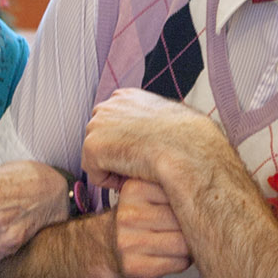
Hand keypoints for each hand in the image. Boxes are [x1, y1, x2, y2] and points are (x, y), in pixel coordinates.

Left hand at [81, 88, 224, 189]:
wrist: (183, 146)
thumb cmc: (184, 137)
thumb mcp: (168, 119)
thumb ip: (151, 122)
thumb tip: (153, 134)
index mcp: (125, 96)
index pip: (111, 122)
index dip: (125, 142)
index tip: (142, 153)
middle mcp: (107, 106)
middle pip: (100, 139)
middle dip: (115, 154)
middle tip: (139, 165)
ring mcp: (97, 125)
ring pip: (98, 158)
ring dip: (114, 168)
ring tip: (138, 171)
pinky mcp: (93, 146)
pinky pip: (97, 174)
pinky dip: (112, 182)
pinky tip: (132, 177)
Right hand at [113, 177, 192, 277]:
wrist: (108, 246)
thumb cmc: (142, 217)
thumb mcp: (151, 192)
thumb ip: (176, 187)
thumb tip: (215, 196)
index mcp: (135, 189)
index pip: (182, 194)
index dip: (192, 203)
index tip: (189, 205)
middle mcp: (128, 215)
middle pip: (185, 220)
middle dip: (192, 226)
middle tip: (185, 227)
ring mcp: (129, 242)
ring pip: (184, 244)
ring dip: (189, 246)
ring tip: (178, 241)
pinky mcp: (135, 267)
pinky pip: (179, 264)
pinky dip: (182, 261)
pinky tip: (170, 255)